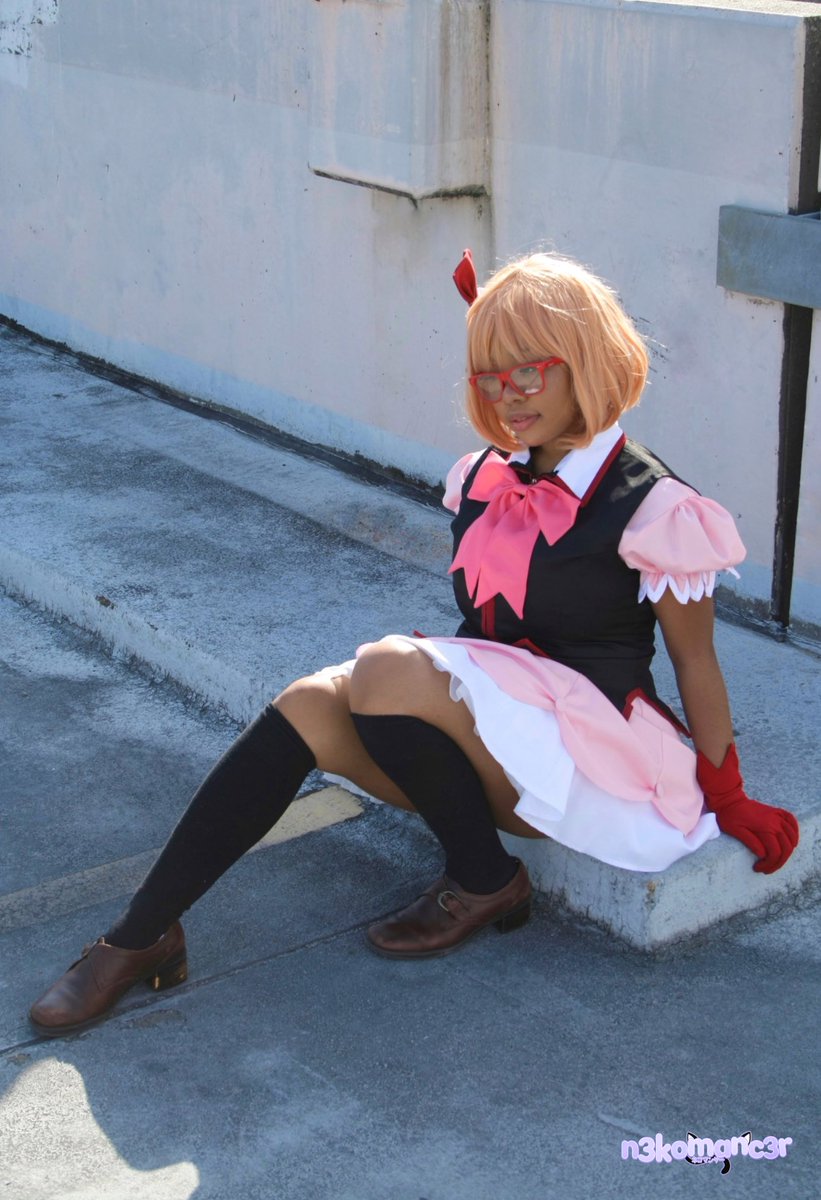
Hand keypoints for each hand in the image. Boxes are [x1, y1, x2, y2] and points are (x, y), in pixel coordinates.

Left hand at [696, 744, 798, 873]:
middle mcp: (775, 822)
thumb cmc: (730, 816)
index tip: (758, 868)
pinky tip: (791, 841)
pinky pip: (792, 820)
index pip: (775, 852)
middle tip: (767, 869)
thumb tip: (763, 855)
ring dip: (787, 852)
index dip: (769, 864)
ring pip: (791, 838)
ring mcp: (777, 816)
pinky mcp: (776, 811)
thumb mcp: (736, 831)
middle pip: (786, 848)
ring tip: (776, 859)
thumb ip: (751, 842)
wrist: (729, 799)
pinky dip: (795, 831)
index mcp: (765, 827)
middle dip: (778, 862)